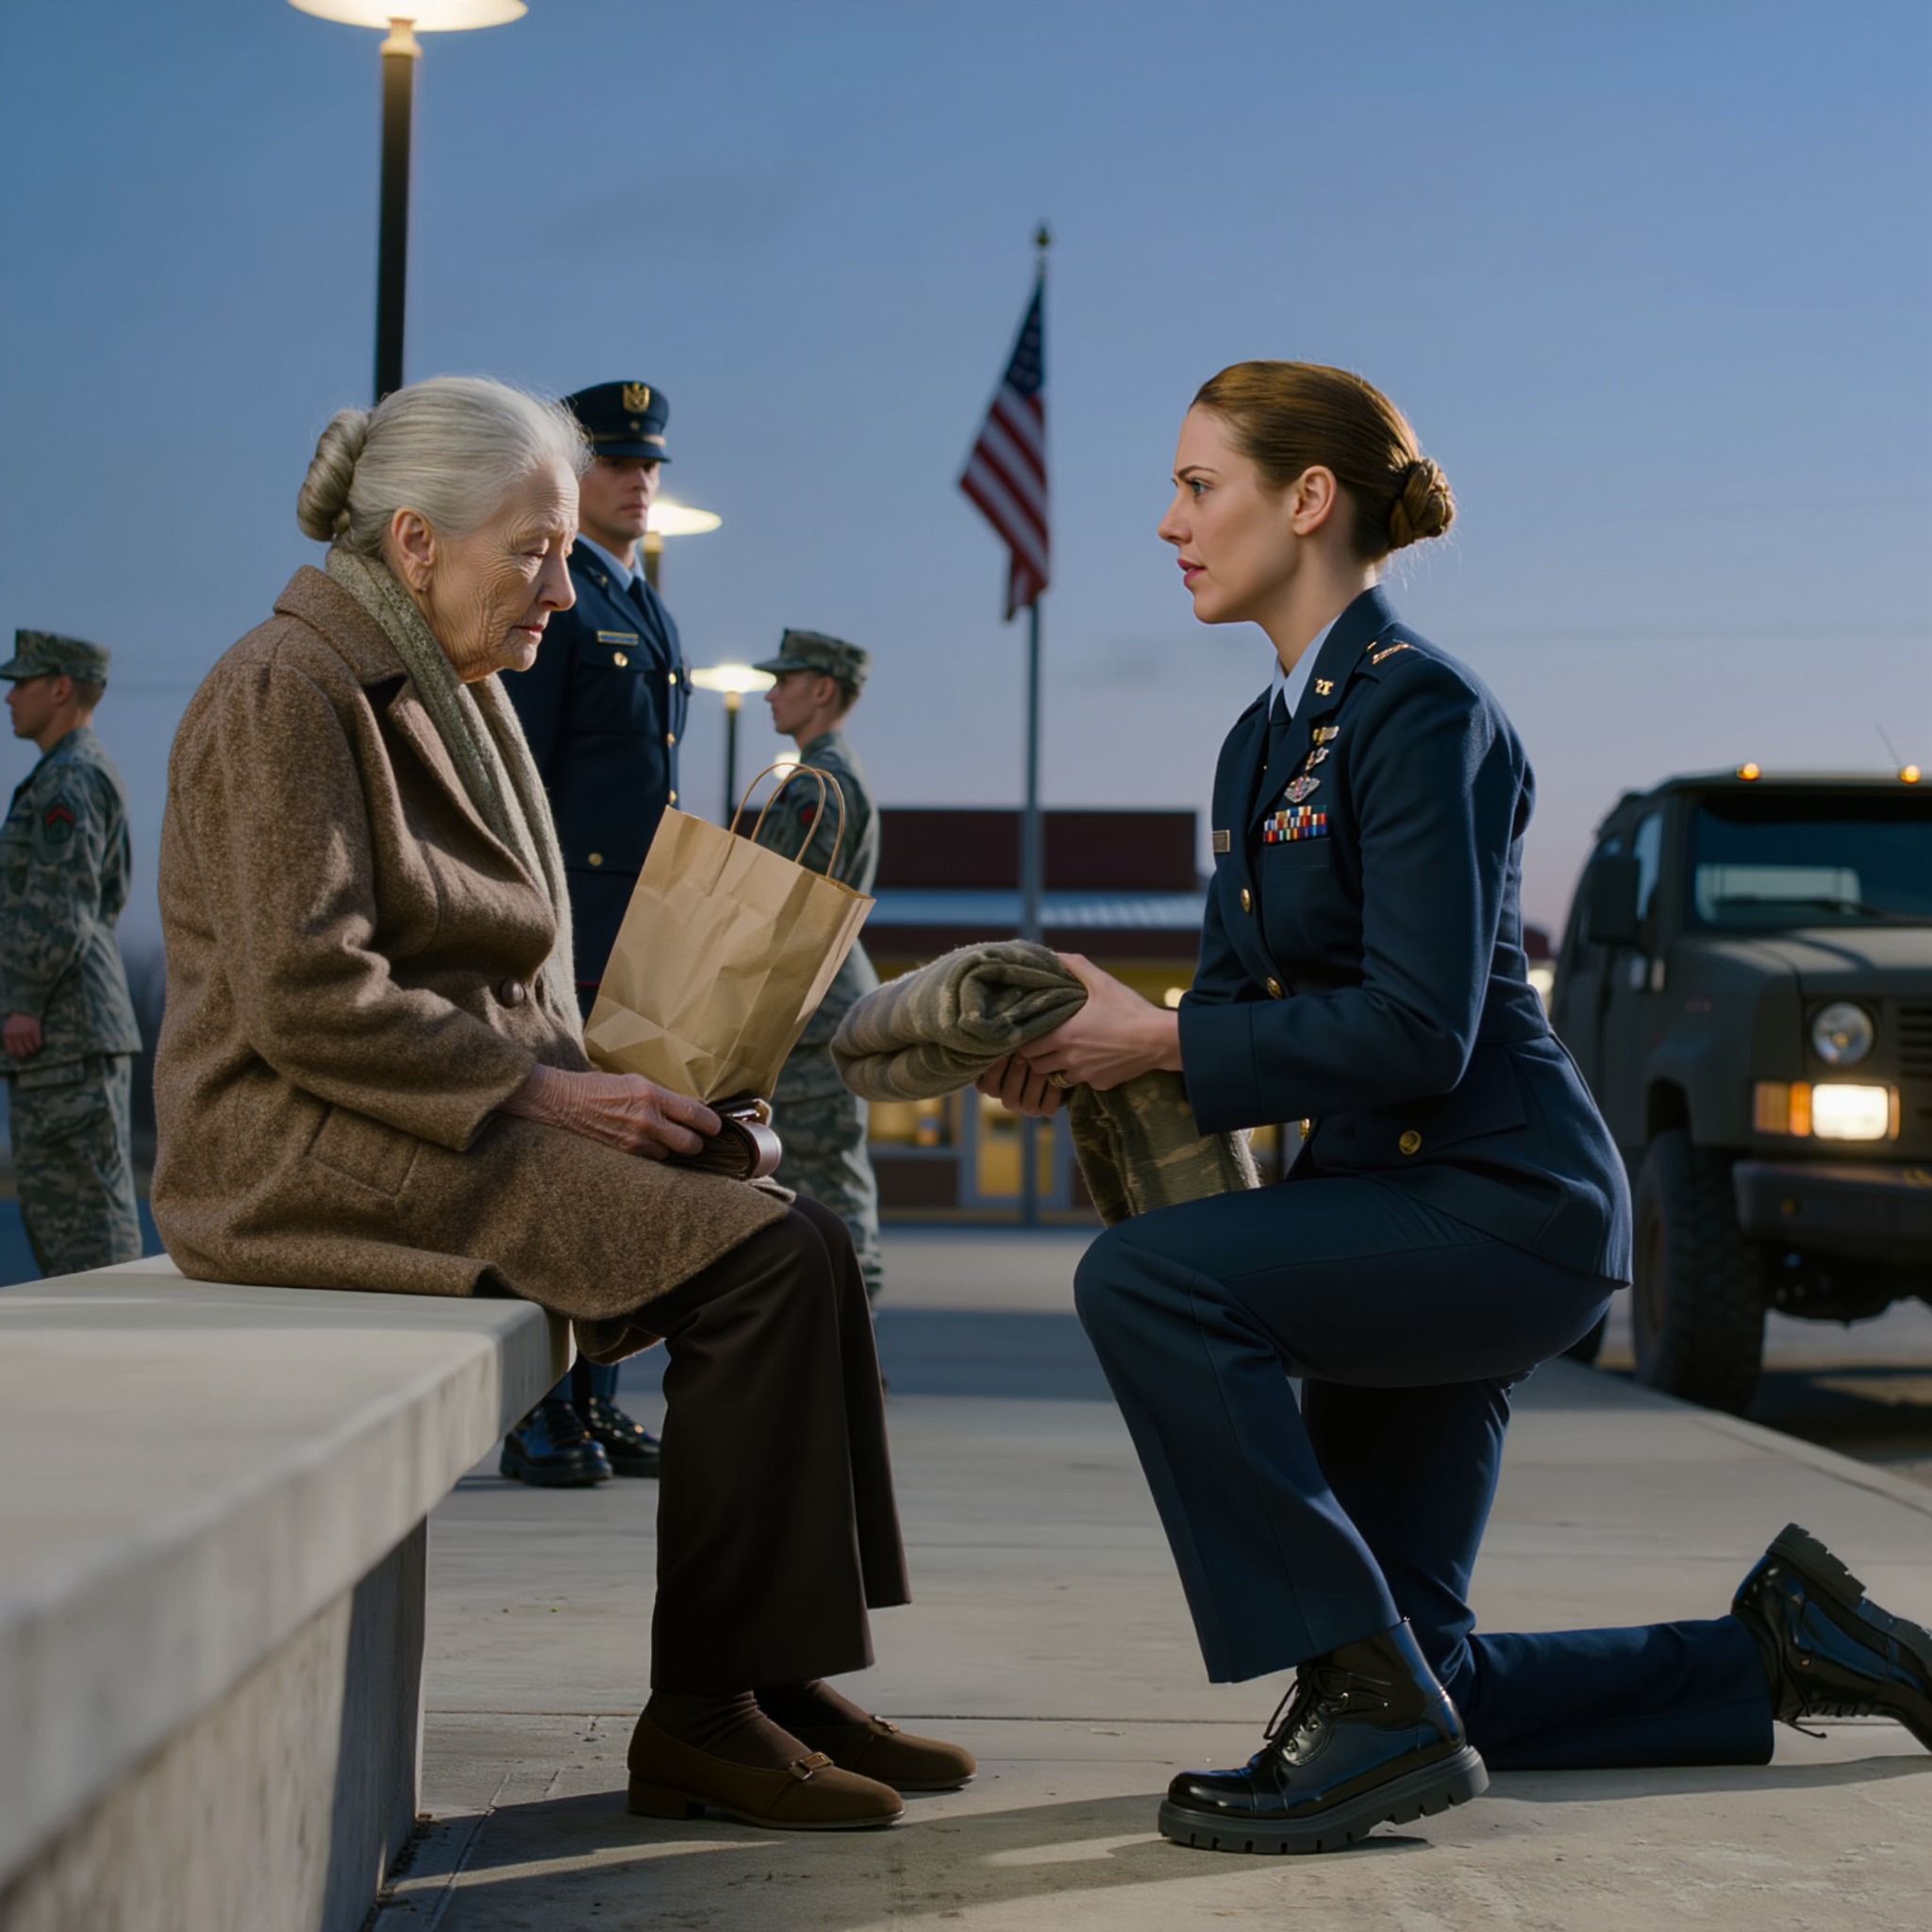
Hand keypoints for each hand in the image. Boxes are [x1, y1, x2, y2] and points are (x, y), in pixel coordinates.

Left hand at [3, 1014, 42, 1057]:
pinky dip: (39, 1045)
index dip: (16, 1054)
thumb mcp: (8, 1028)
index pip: (11, 1050)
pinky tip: (38, 1044)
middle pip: (21, 1051)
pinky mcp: (35, 1031)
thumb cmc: (17, 1020)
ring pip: (31, 1049)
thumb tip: (14, 1052)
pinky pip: (38, 1043)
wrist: (26, 1009)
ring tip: (34, 1049)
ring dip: (33, 1050)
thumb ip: (9, 1038)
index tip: (20, 1054)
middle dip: (25, 1054)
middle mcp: (16, 1035)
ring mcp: (25, 1033)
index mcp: (7, 1034)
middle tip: (28, 1053)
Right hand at [502, 1063, 720, 1159]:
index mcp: (651, 1095)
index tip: (716, 1127)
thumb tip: (690, 1110)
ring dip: (672, 1150)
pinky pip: (651, 1161)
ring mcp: (635, 1141)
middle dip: (697, 1143)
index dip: (712, 1125)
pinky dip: (655, 1155)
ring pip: (671, 1155)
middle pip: (690, 1144)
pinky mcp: (624, 1155)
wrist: (564, 1102)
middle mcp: (646, 1120)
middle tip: (695, 1138)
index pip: (695, 1115)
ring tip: (663, 1139)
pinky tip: (648, 1146)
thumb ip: (663, 1097)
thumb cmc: (599, 1088)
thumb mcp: (635, 1082)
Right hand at [975, 1052, 1064, 1118]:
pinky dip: (1052, 1091)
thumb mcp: (1012, 1044)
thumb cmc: (1026, 1044)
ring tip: (1042, 1063)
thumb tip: (997, 1036)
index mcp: (993, 1087)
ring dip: (1036, 1081)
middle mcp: (1009, 1100)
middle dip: (1017, 1074)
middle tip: (1025, 1055)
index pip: (987, 1086)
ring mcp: (1027, 1108)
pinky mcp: (1045, 1110)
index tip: (1005, 1053)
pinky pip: (1048, 1107)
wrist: (1054, 1054)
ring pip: (1028, 1103)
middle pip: (1008, 1095)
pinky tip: (1056, 1074)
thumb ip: (1004, 1045)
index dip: (995, 1071)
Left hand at [1016, 953, 1181, 1092]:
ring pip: (1057, 1078)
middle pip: (1037, 1066)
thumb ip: (1075, 966)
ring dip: (1058, 1067)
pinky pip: (1082, 1083)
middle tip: (1048, 1043)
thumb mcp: (1102, 982)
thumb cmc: (1129, 1009)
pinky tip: (1093, 1060)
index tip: (1034, 1033)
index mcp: (1063, 1035)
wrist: (1159, 1039)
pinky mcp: (1100, 1084)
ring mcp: (1085, 1074)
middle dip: (1039, 1056)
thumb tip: (1055, 954)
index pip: (1026, 1048)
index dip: (1027, 1041)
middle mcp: (1069, 1059)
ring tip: (1068, 1052)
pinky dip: (1082, 1074)